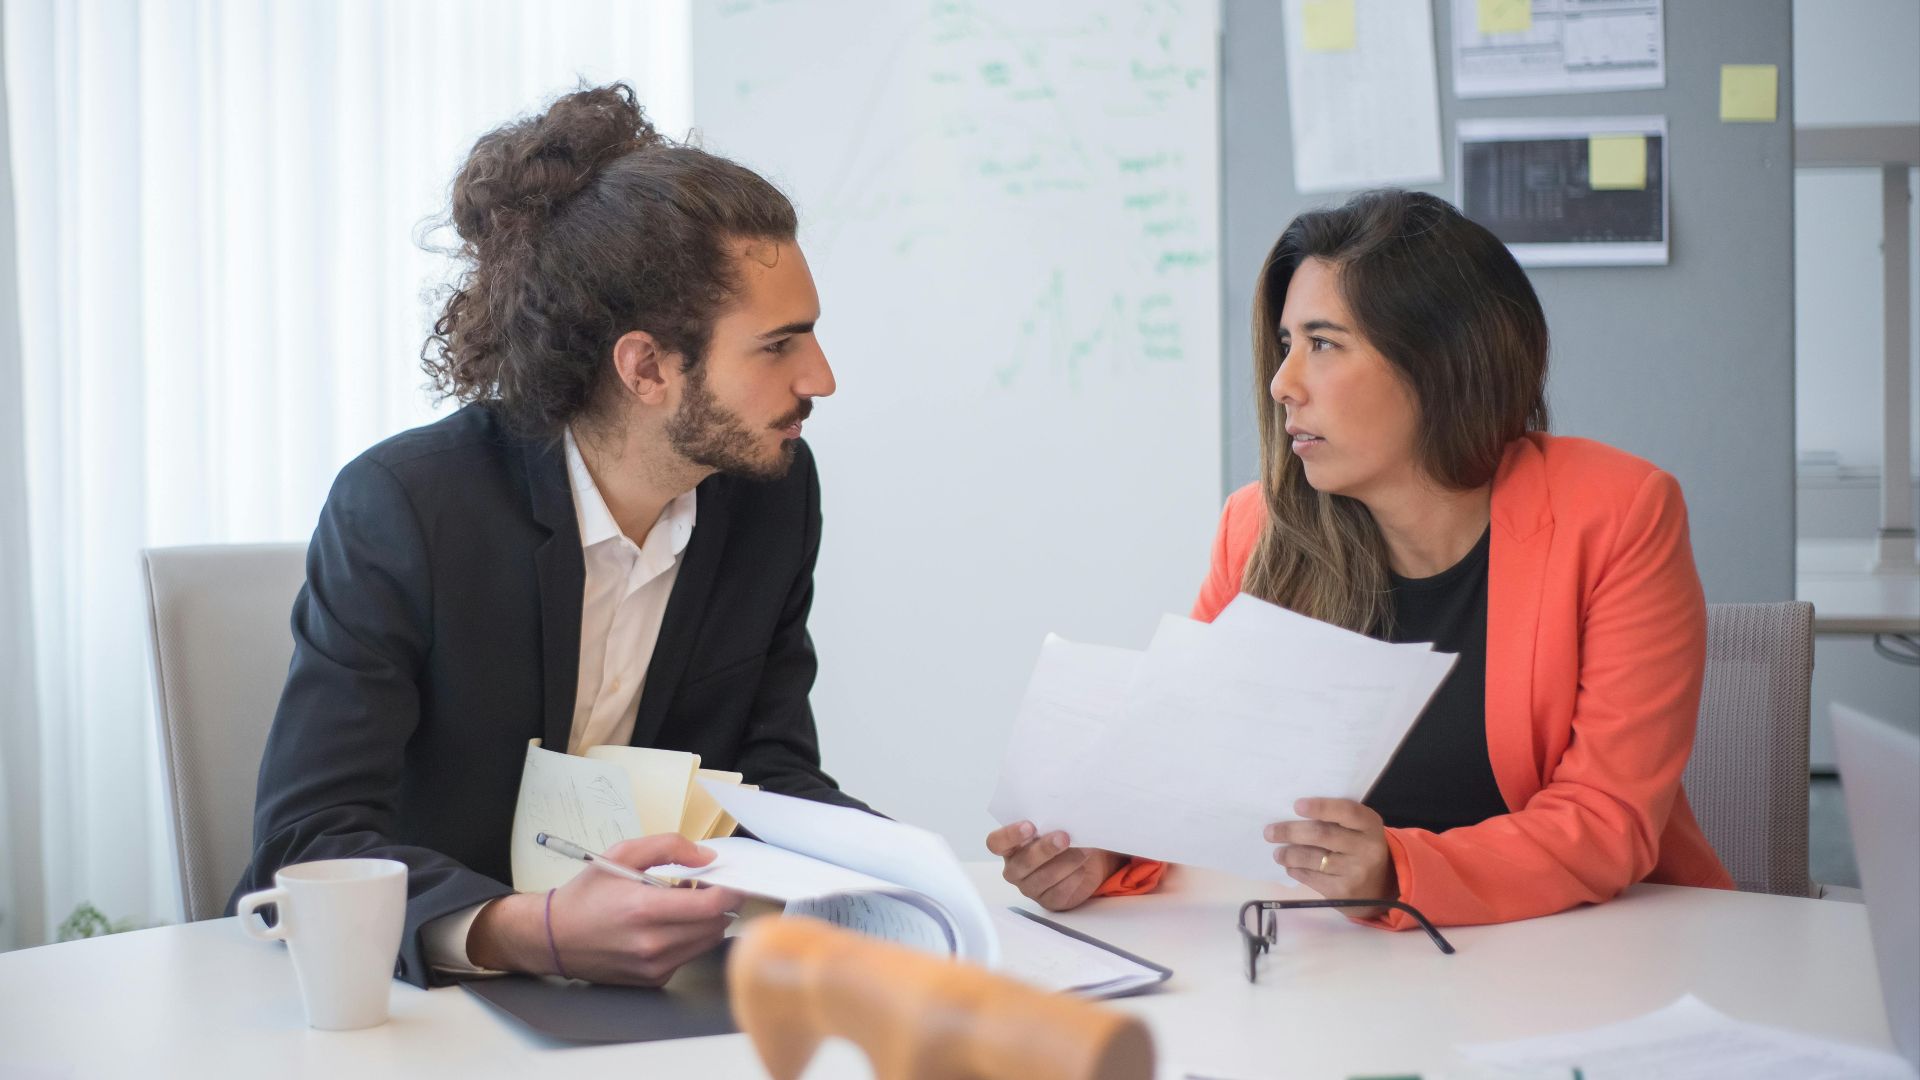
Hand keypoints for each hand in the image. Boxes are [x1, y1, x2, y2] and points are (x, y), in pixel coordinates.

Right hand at [469, 834, 742, 985]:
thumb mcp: (621, 854)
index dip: (730, 890)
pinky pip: (689, 955)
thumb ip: (668, 846)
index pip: (711, 905)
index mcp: (645, 909)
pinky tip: (670, 923)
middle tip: (705, 885)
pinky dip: (690, 938)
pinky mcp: (654, 979)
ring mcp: (654, 966)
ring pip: (707, 942)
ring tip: (685, 902)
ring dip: (707, 921)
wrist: (554, 937)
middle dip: (719, 903)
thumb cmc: (586, 895)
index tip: (730, 879)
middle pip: (715, 925)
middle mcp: (652, 943)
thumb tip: (706, 855)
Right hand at [985, 821, 1121, 911]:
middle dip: (1045, 849)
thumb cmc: (1061, 837)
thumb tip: (1062, 816)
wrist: (1082, 860)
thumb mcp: (1053, 826)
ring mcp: (1030, 888)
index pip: (996, 843)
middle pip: (1023, 862)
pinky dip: (1074, 878)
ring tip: (1084, 851)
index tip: (1030, 826)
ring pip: (1045, 877)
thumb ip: (1049, 822)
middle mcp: (1015, 869)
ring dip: (1067, 862)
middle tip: (1064, 837)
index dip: (1009, 835)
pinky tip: (1082, 868)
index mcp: (1009, 847)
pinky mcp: (1048, 901)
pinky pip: (1060, 892)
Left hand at [1265, 798, 1396, 919]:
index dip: (1320, 807)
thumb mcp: (1360, 829)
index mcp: (1370, 825)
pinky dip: (1296, 870)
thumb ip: (1337, 819)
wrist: (1382, 887)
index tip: (1296, 805)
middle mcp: (1366, 849)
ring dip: (1288, 854)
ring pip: (1312, 858)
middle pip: (1321, 835)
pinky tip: (1291, 867)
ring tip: (1278, 853)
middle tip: (1269, 832)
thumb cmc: (1361, 848)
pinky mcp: (1342, 892)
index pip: (1346, 811)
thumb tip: (1293, 813)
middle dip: (1290, 832)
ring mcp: (1355, 872)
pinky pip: (1311, 878)